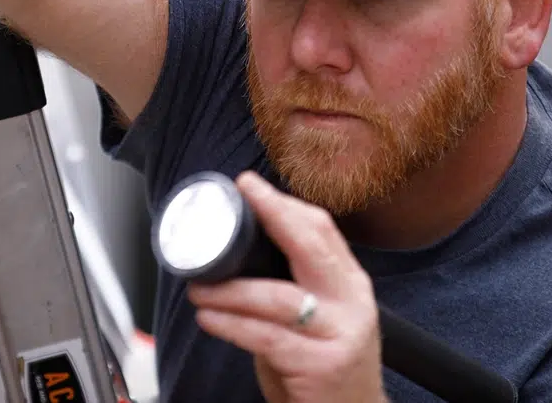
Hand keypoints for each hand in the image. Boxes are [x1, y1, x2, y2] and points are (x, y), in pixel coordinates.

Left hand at [187, 171, 386, 402]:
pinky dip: (231, 325)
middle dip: (270, 216)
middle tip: (235, 202)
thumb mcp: (318, 316)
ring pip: (277, 297)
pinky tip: (209, 319)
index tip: (250, 185)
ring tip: (199, 289)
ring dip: (229, 289)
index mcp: (350, 284)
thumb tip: (237, 251)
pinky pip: (266, 337)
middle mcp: (352, 303)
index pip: (321, 230)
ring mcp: (340, 334)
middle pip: (310, 246)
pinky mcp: (322, 366)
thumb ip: (291, 283)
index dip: (284, 204)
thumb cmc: (324, 366)